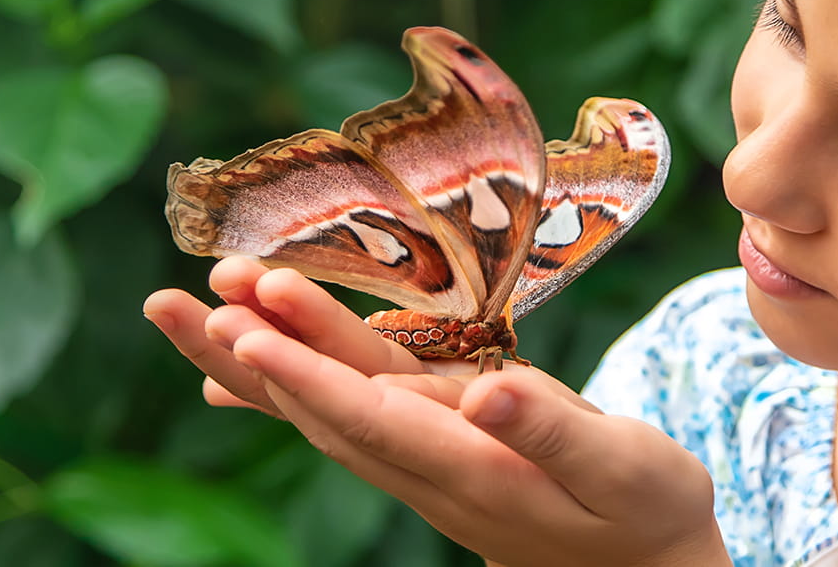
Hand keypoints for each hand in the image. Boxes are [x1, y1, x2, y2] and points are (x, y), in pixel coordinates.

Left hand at [144, 261, 728, 566]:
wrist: (643, 565)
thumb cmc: (647, 508)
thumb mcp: (625, 468)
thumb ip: (555, 432)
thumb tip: (488, 390)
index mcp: (477, 469)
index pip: (376, 420)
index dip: (310, 374)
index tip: (249, 328)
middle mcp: (433, 472)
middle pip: (328, 409)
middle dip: (258, 353)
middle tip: (190, 298)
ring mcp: (424, 467)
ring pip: (324, 411)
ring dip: (256, 363)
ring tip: (192, 311)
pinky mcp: (429, 454)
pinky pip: (344, 417)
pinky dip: (287, 387)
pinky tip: (233, 374)